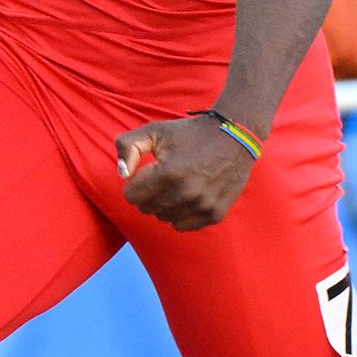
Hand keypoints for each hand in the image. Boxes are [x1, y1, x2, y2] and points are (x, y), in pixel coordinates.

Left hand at [114, 110, 259, 228]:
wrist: (234, 136)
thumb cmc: (190, 133)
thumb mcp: (155, 131)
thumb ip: (128, 147)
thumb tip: (122, 174)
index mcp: (167, 173)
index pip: (131, 196)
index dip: (135, 183)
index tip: (147, 172)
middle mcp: (185, 193)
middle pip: (146, 209)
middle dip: (148, 194)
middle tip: (162, 177)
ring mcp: (202, 205)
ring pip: (163, 218)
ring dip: (164, 204)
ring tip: (177, 184)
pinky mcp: (215, 214)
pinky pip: (183, 225)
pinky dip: (180, 214)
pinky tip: (189, 196)